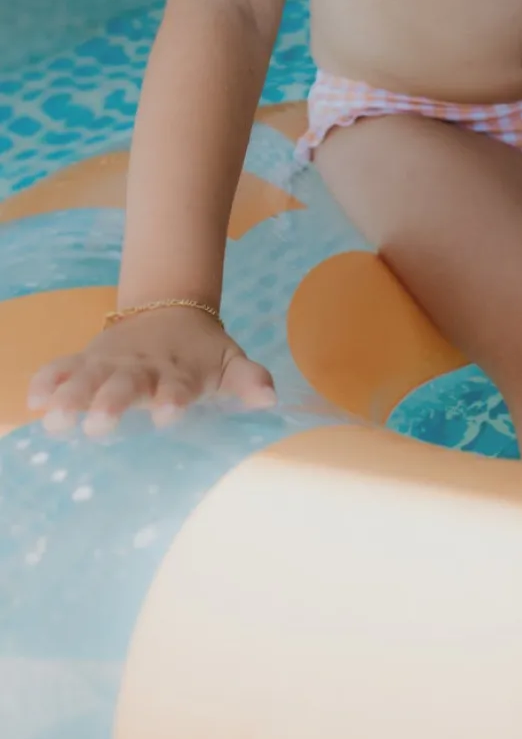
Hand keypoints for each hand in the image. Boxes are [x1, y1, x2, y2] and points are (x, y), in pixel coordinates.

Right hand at [27, 306, 276, 436]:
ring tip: (55, 417)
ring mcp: (111, 363)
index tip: (170, 416)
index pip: (178, 388)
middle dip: (112, 403)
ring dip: (71, 396)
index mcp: (178, 373)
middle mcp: (142, 369)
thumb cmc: (203, 355)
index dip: (175, 401)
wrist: (171, 313)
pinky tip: (33, 399)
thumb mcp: (230, 362)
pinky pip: (62, 368)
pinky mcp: (87, 360)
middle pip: (125, 386)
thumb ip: (248, 380)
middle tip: (99, 424)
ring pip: (88, 378)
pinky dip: (47, 380)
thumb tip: (270, 398)